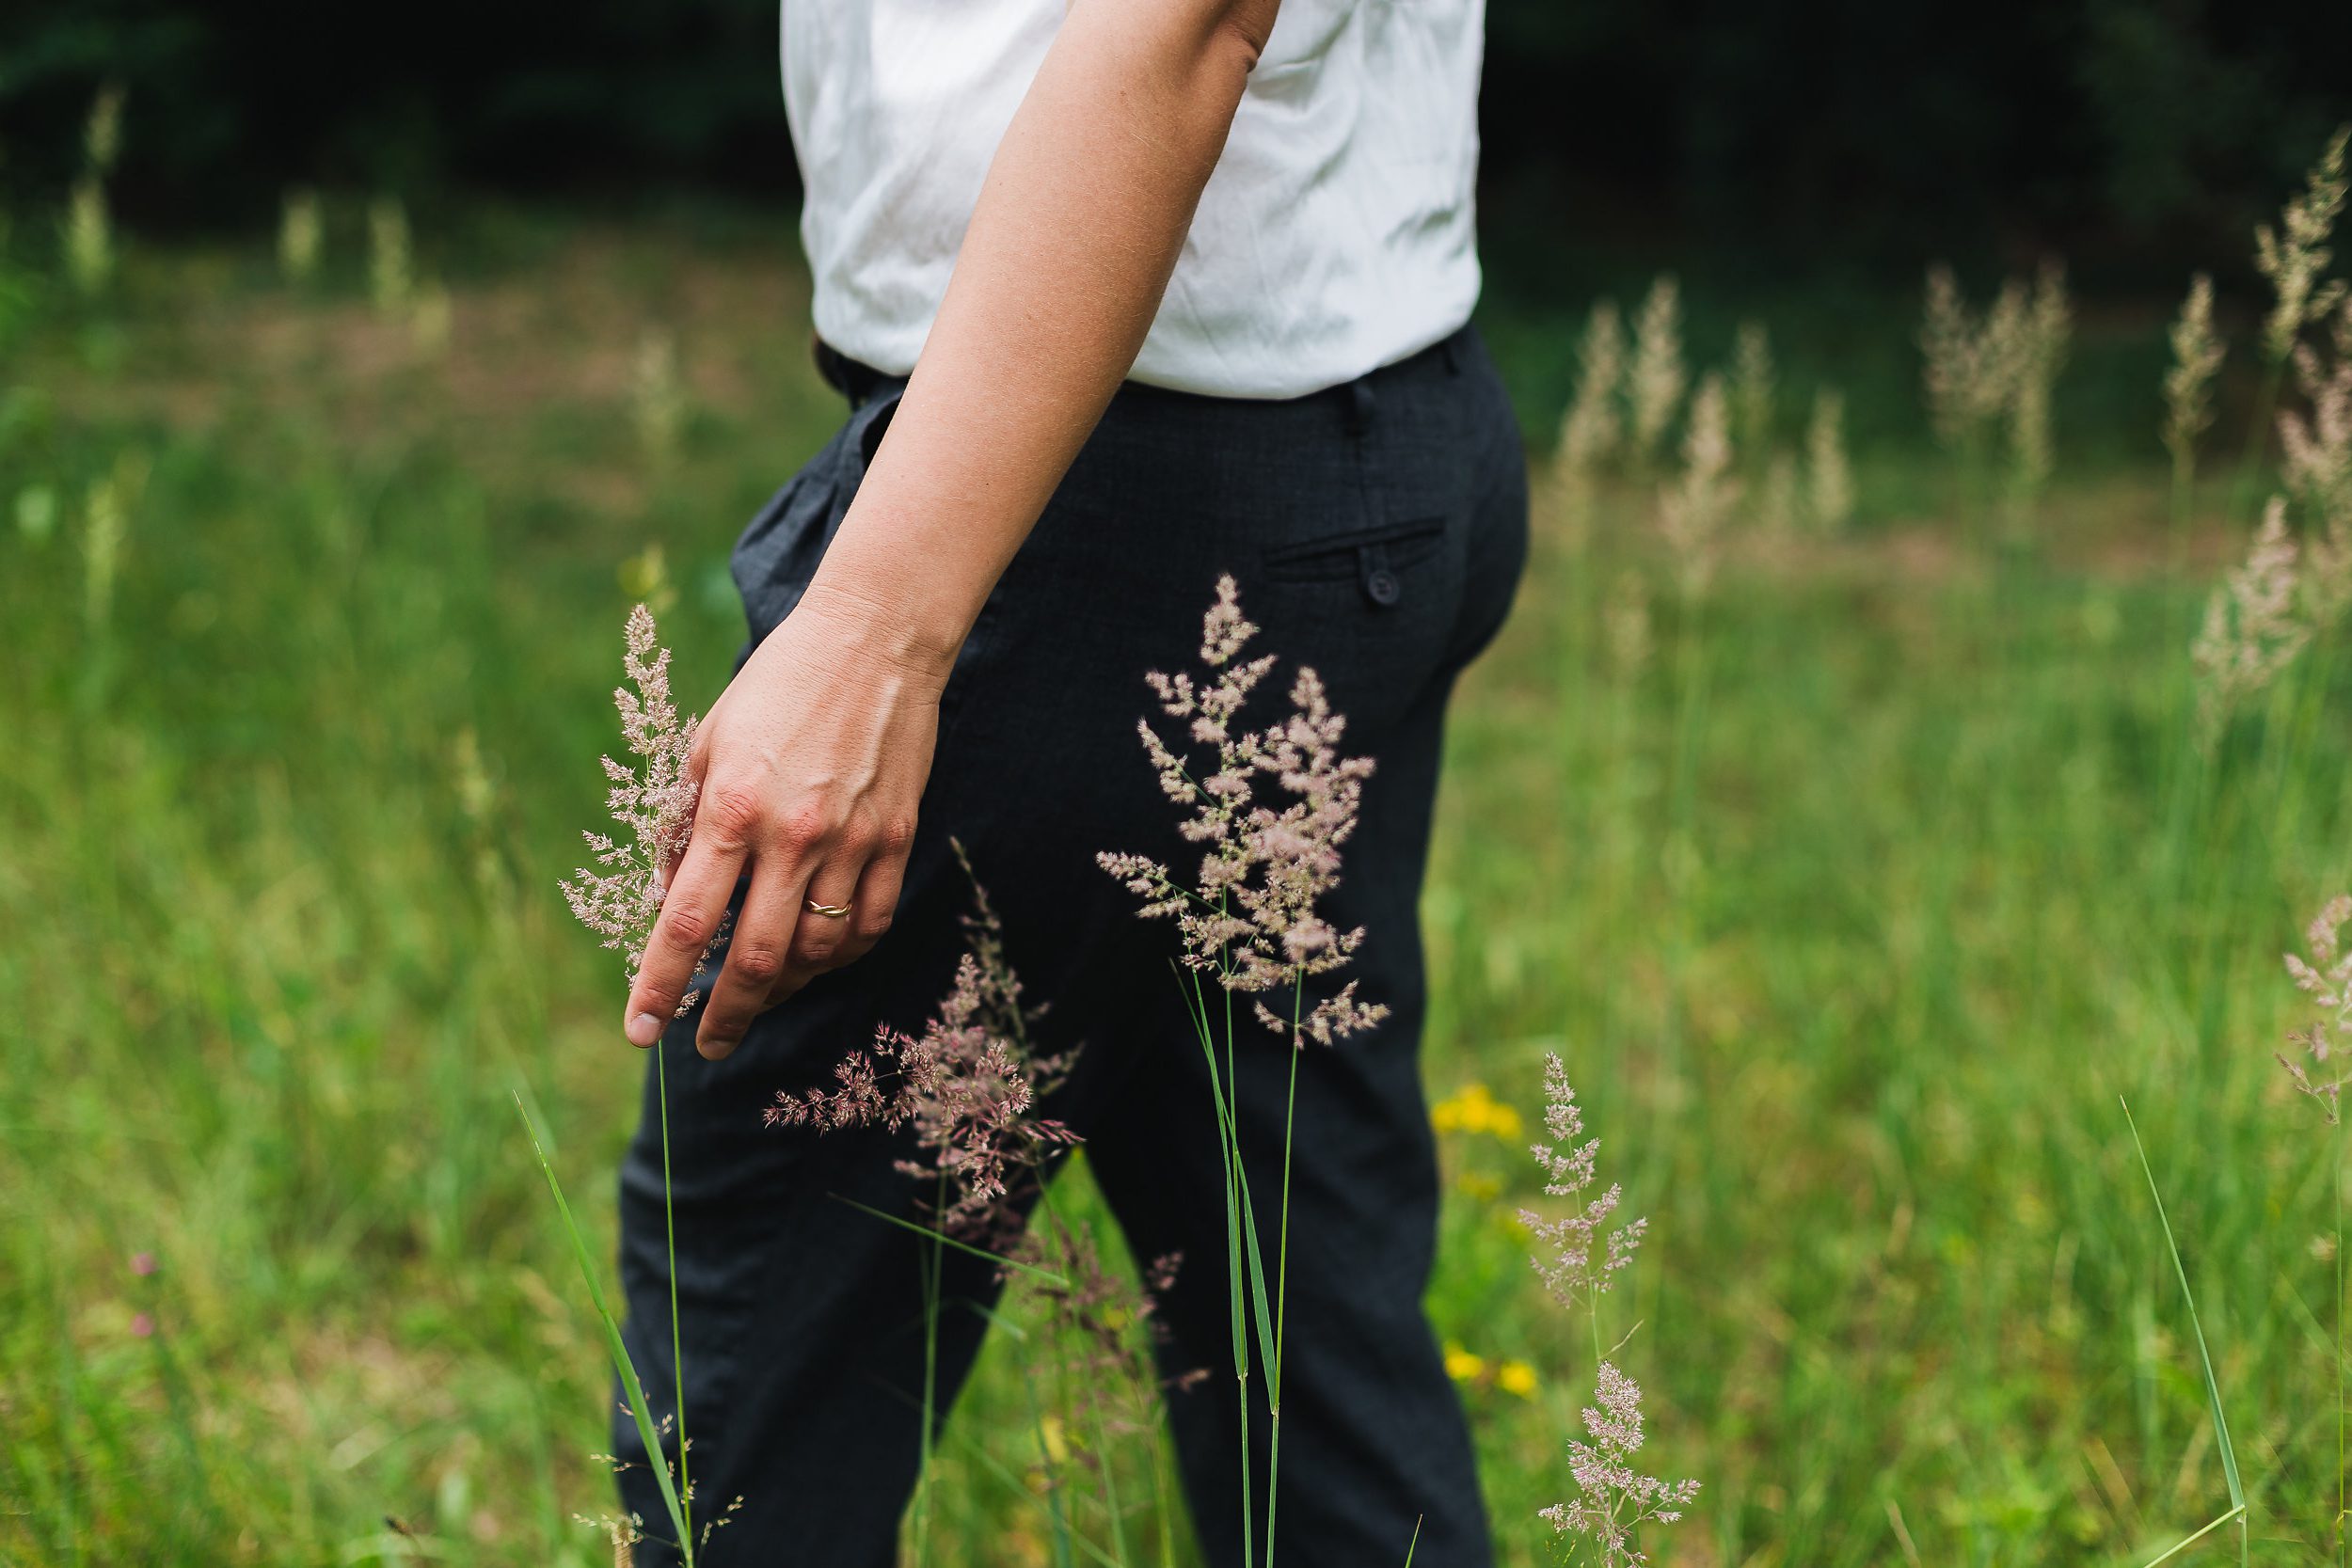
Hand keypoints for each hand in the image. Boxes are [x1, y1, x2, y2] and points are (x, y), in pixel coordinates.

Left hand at [623, 581, 950, 1057]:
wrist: (875, 637)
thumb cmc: (779, 683)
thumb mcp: (708, 741)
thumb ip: (686, 823)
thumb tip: (674, 898)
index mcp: (733, 806)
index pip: (686, 922)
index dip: (659, 986)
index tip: (641, 1029)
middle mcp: (793, 833)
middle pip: (753, 959)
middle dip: (723, 1016)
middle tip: (705, 1044)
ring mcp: (854, 839)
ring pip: (817, 951)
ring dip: (782, 988)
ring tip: (758, 996)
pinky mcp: (897, 837)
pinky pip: (870, 923)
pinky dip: (840, 955)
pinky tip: (816, 959)